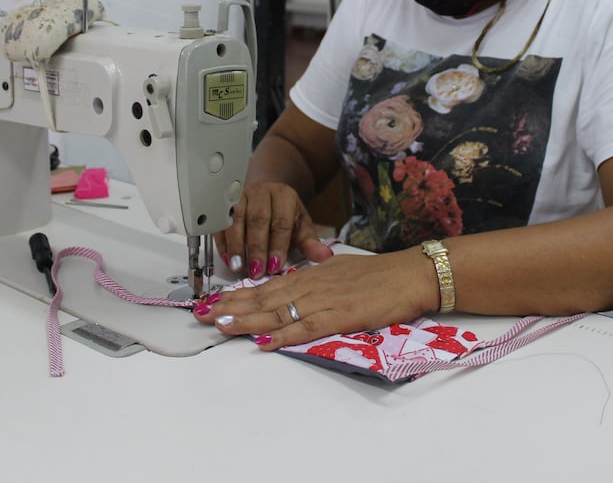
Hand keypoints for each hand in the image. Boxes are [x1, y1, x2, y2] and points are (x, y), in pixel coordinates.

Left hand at [192, 250, 437, 349]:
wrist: (409, 275)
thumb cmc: (378, 275)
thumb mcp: (339, 270)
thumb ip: (314, 279)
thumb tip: (293, 285)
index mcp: (310, 274)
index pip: (266, 285)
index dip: (238, 294)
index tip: (214, 301)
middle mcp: (310, 285)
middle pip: (263, 297)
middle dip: (231, 306)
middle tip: (203, 314)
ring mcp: (323, 301)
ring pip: (277, 311)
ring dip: (247, 319)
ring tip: (221, 325)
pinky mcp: (338, 317)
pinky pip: (305, 327)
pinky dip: (282, 335)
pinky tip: (263, 342)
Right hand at [215, 181, 333, 278]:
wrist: (268, 193)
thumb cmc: (285, 215)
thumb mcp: (301, 226)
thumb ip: (310, 243)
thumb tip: (325, 257)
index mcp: (284, 196)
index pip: (281, 222)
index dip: (277, 245)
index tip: (275, 266)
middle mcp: (262, 192)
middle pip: (257, 220)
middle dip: (256, 248)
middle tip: (256, 271)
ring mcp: (242, 195)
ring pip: (235, 219)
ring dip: (236, 244)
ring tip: (238, 266)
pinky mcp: (225, 203)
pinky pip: (220, 222)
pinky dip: (222, 241)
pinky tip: (227, 258)